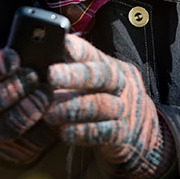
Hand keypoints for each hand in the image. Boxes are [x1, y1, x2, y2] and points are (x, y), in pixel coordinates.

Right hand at [0, 48, 54, 165]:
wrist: (5, 125)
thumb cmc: (9, 84)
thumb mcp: (2, 69)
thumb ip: (14, 58)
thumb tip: (41, 46)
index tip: (14, 58)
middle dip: (13, 88)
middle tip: (32, 76)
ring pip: (9, 126)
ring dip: (29, 109)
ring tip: (45, 94)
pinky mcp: (16, 150)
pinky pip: (30, 142)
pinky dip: (44, 129)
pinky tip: (55, 115)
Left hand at [45, 35, 172, 178]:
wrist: (140, 135)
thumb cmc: (103, 100)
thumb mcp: (95, 82)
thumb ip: (74, 70)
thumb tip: (39, 58)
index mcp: (111, 67)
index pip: (94, 55)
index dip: (80, 49)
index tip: (63, 43)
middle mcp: (121, 84)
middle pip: (102, 75)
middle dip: (75, 74)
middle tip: (51, 74)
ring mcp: (124, 110)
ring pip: (102, 105)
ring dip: (74, 107)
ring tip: (49, 112)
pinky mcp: (123, 135)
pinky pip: (104, 132)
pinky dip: (83, 132)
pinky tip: (64, 133)